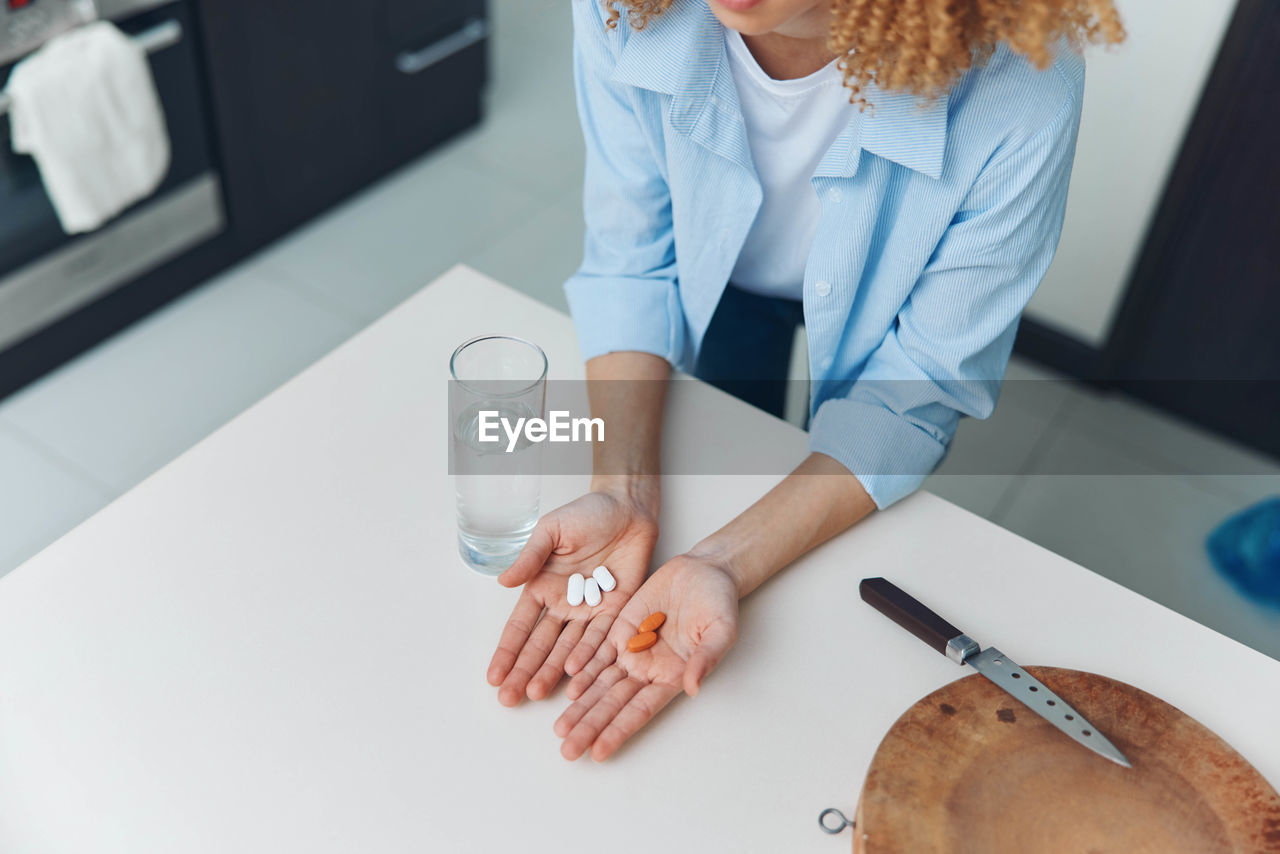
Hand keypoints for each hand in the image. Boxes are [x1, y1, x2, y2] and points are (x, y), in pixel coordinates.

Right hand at [486, 484, 657, 705]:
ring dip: (552, 672)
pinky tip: (575, 679)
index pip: (521, 626)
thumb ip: (530, 557)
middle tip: (509, 698)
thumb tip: (504, 581)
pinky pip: (601, 639)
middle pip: (541, 645)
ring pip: (568, 649)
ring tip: (536, 694)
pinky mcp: (615, 612)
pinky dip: (588, 659)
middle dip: (524, 671)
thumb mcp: (551, 531)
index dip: (507, 651)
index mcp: (542, 587)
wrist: (627, 508)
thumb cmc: (586, 514)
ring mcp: (589, 612)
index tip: (493, 677)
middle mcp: (563, 605)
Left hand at [554, 553, 738, 760]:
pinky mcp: (618, 628)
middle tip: (568, 750)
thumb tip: (693, 686)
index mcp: (672, 677)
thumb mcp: (721, 629)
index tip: (599, 752)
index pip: (640, 710)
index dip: (619, 730)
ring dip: (579, 706)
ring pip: (599, 682)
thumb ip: (706, 657)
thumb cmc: (719, 603)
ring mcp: (630, 650)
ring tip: (559, 729)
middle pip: (613, 703)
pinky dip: (581, 668)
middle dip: (590, 726)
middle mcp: (647, 670)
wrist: (703, 571)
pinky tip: (566, 684)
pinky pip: (596, 651)